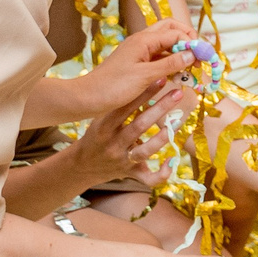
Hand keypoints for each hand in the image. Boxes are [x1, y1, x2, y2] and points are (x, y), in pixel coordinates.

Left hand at [57, 20, 199, 122]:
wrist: (86, 99)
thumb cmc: (113, 87)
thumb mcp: (145, 77)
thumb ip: (171, 64)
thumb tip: (193, 53)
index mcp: (144, 40)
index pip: (177, 33)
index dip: (194, 43)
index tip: (206, 58)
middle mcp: (142, 42)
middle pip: (171, 30)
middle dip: (188, 40)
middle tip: (198, 57)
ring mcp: (138, 52)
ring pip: (165, 44)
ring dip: (180, 52)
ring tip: (190, 68)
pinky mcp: (135, 63)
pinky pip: (158, 57)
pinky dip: (170, 62)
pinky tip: (175, 76)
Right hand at [64, 81, 195, 189]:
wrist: (80, 167)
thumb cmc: (96, 136)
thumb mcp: (100, 119)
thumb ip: (119, 107)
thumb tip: (145, 81)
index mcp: (103, 128)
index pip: (124, 108)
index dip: (142, 94)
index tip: (160, 78)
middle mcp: (113, 144)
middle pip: (138, 126)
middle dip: (159, 109)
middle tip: (177, 93)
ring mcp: (122, 160)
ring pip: (145, 151)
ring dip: (163, 137)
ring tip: (178, 122)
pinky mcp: (130, 173)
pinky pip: (147, 178)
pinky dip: (161, 173)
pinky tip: (172, 160)